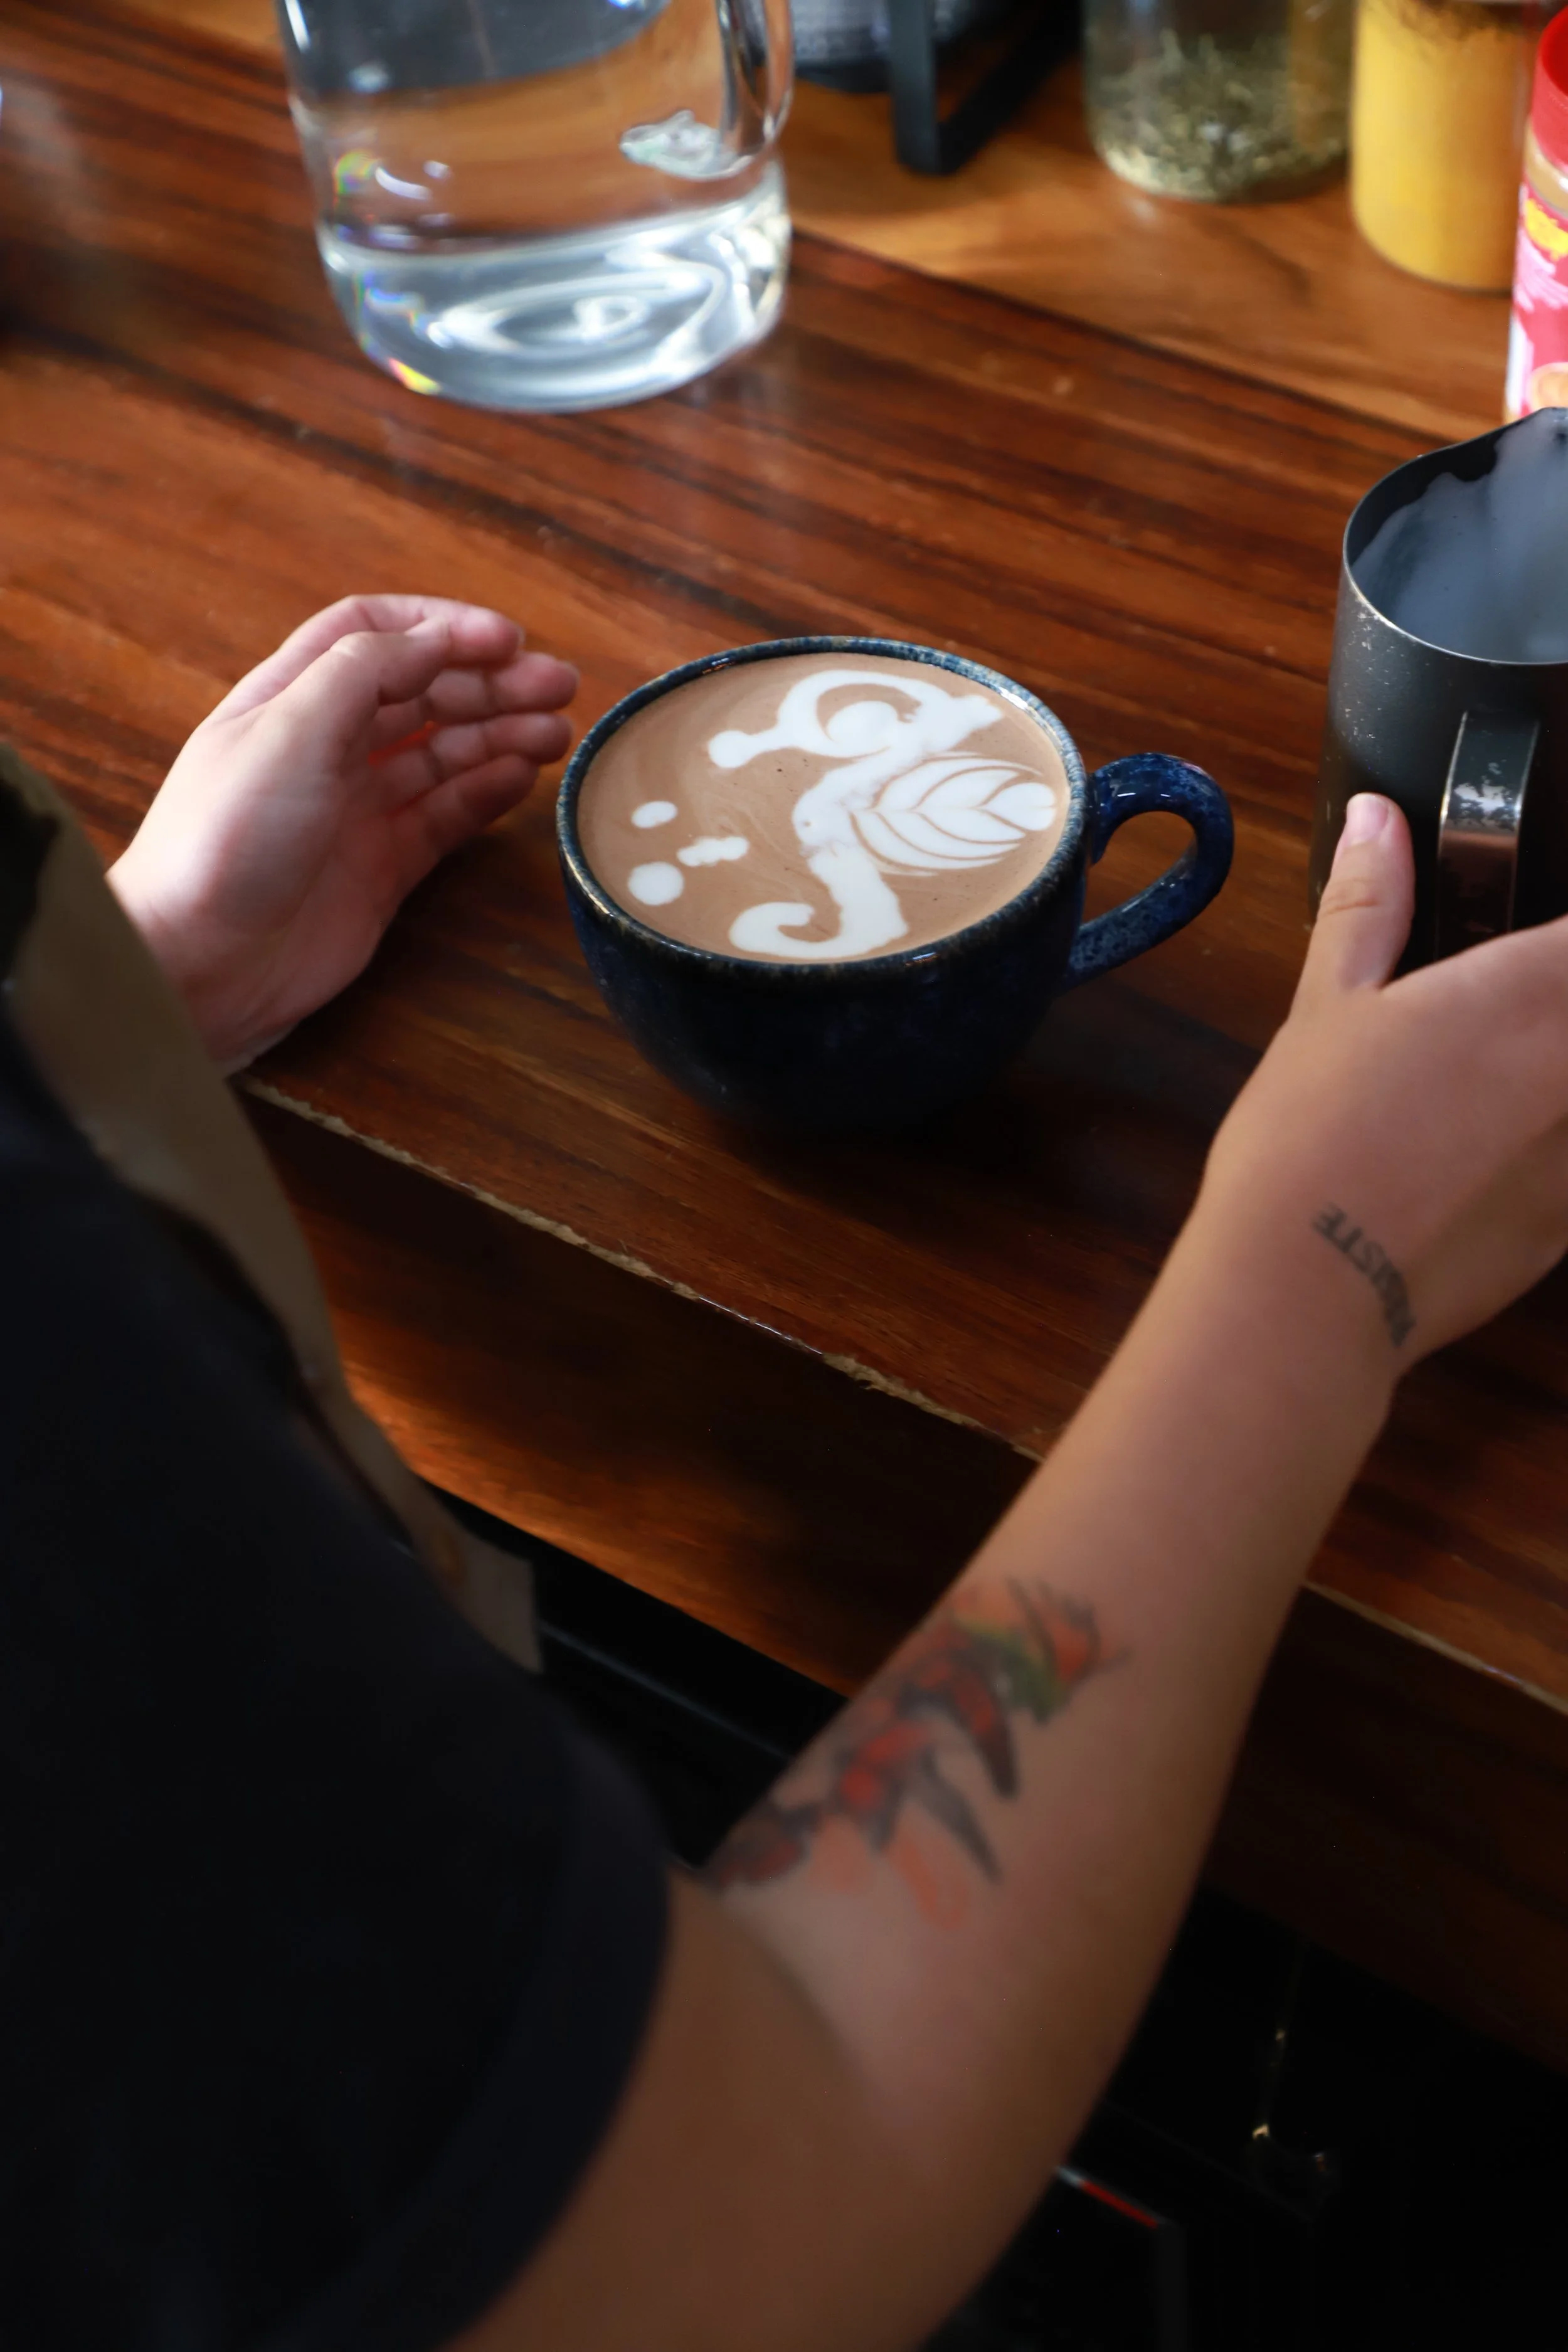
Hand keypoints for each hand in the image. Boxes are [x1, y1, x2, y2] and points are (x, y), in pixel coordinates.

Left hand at [109, 596, 576, 1069]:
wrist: (199, 964)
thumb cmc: (226, 841)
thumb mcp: (289, 729)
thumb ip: (363, 672)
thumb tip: (436, 639)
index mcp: (291, 699)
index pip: (373, 635)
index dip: (442, 627)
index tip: (506, 639)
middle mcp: (326, 747)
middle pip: (422, 692)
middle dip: (490, 682)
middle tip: (559, 683)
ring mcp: (357, 810)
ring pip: (444, 753)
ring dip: (502, 734)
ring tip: (557, 731)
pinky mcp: (382, 869)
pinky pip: (446, 817)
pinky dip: (488, 793)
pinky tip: (525, 778)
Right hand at [1198, 793, 1567, 1373]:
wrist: (1308, 1284)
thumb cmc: (1310, 1137)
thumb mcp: (1328, 1005)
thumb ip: (1369, 905)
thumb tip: (1375, 821)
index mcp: (1534, 984)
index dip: (1557, 947)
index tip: (1535, 959)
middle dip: (1553, 1005)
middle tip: (1507, 1018)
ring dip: (1551, 1079)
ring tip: (1495, 1089)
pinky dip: (1550, 1149)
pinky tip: (1501, 1155)